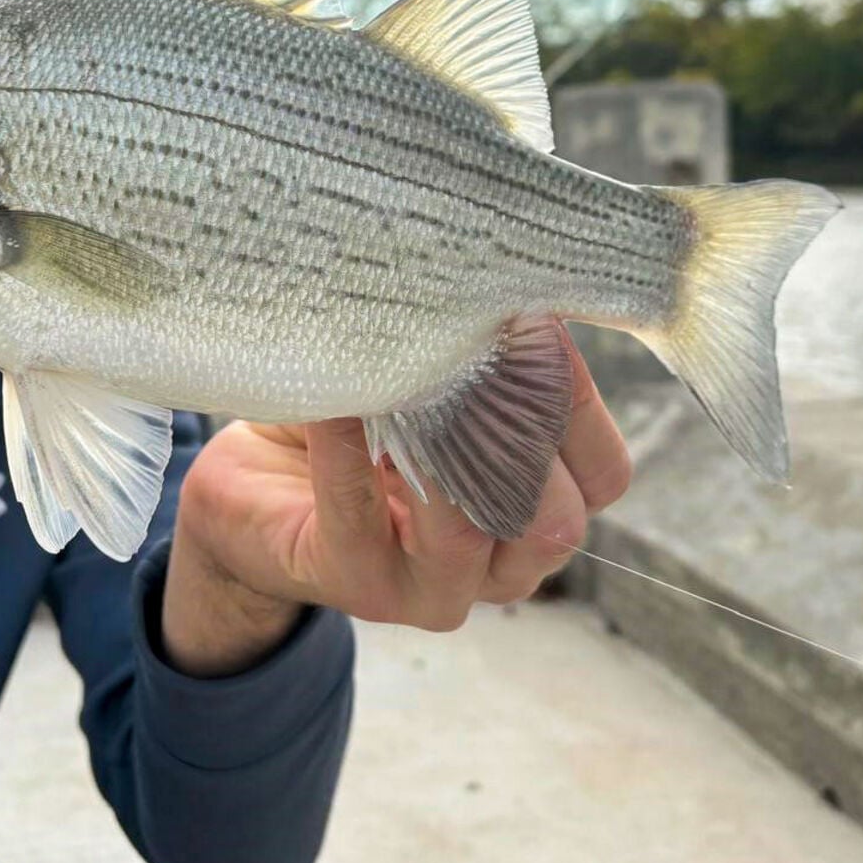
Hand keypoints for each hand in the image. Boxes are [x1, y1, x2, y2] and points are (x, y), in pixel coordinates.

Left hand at [163, 338, 629, 672]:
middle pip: (556, 518)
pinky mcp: (356, 585)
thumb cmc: (360, 428)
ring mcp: (432, 589)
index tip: (533, 318)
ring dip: (435, 438)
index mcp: (539, 515)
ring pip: (466, 529)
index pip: (603, 476)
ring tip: (404, 373)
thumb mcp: (434, 388)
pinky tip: (335, 403)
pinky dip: (346, 450)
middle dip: (519, 427)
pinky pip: (359, 514)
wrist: (259, 494)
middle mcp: (502, 566)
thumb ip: (480, 351)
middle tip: (475, 348)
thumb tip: (507, 273)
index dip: (577, 399)